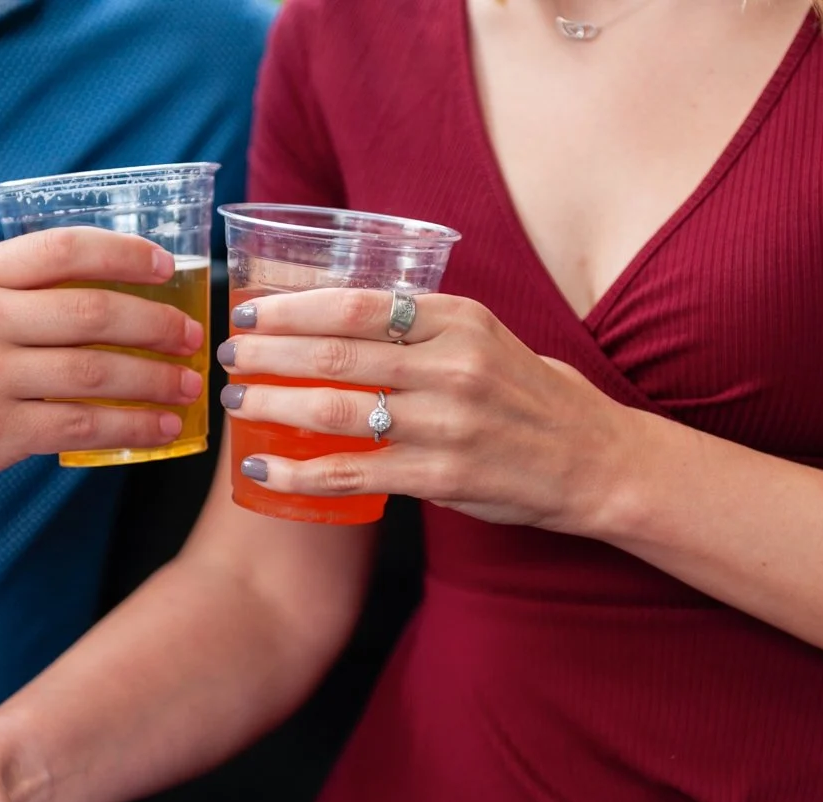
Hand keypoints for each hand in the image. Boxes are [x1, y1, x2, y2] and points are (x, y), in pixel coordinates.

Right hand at [0, 227, 204, 524]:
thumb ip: (1, 300)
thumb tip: (84, 303)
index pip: (62, 249)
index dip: (124, 254)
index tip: (166, 268)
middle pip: (92, 311)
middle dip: (156, 324)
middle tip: (193, 338)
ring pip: (94, 371)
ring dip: (152, 379)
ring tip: (185, 388)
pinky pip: (79, 426)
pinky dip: (128, 428)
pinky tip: (157, 431)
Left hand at [218, 284, 630, 528]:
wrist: (595, 462)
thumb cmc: (535, 401)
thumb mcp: (487, 339)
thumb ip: (425, 329)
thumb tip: (350, 320)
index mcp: (458, 318)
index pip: (357, 302)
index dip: (293, 306)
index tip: (250, 310)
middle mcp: (450, 364)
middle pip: (335, 351)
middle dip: (269, 353)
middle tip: (227, 357)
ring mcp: (446, 424)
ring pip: (336, 410)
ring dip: (273, 406)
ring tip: (235, 405)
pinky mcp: (442, 478)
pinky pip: (353, 473)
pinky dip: (300, 474)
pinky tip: (264, 473)